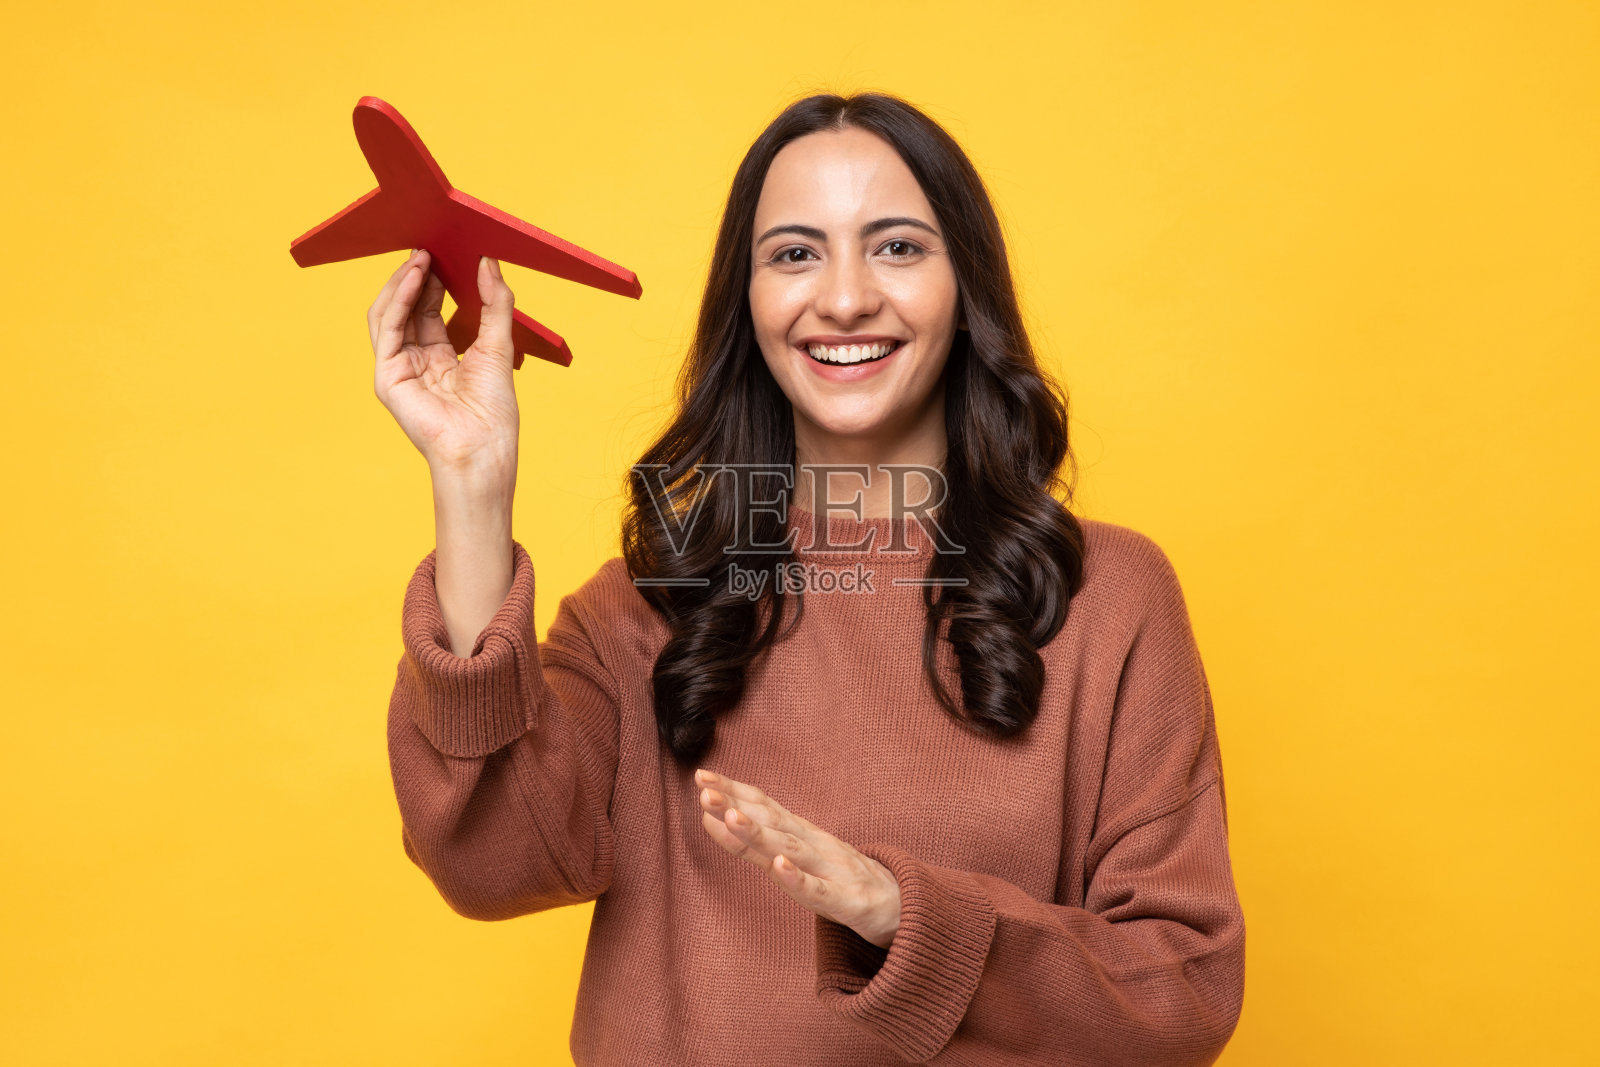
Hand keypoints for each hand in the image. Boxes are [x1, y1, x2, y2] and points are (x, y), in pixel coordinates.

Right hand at [367, 250, 519, 477]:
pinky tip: (416, 277)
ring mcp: (398, 369)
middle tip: (432, 244)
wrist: (484, 449)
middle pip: (407, 308)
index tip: (447, 251)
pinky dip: (400, 299)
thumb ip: (495, 303)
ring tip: (423, 255)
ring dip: (405, 281)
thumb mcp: (500, 344)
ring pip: (390, 313)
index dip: (435, 280)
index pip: (429, 310)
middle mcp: (415, 362)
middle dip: (418, 275)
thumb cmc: (494, 411)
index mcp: (440, 358)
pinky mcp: (387, 376)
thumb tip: (489, 262)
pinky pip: (387, 328)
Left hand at [694, 769, 901, 948]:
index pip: (763, 805)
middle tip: (705, 790)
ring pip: (790, 850)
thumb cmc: (838, 877)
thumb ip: (750, 843)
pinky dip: (797, 878)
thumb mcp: (792, 855)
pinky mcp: (845, 899)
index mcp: (800, 832)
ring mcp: (829, 869)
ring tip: (731, 817)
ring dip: (759, 833)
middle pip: (770, 822)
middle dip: (736, 806)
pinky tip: (779, 866)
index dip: (733, 791)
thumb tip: (709, 816)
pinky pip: (818, 890)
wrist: (899, 904)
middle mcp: (812, 844)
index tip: (701, 776)